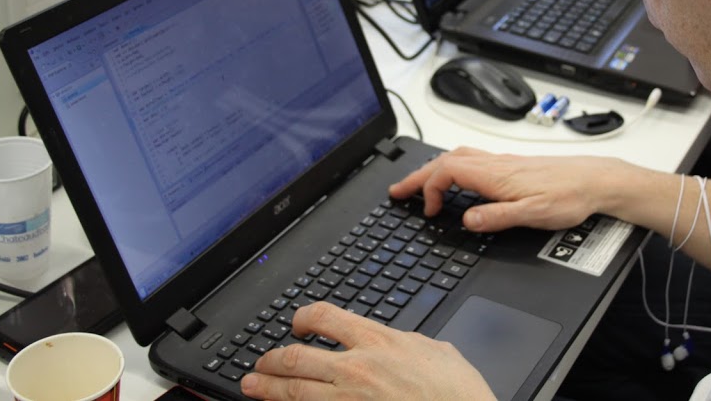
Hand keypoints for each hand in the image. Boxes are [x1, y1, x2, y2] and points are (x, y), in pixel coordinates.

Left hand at [241, 301, 494, 400]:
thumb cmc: (458, 395)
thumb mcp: (438, 352)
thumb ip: (409, 343)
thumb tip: (400, 342)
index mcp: (379, 341)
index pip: (325, 316)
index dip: (303, 317)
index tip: (298, 324)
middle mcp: (357, 369)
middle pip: (296, 357)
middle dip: (271, 359)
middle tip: (261, 362)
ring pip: (292, 391)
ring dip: (266, 388)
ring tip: (252, 385)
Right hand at [389, 147, 623, 232]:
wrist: (596, 181)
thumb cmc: (570, 196)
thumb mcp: (533, 214)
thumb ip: (497, 217)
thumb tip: (467, 221)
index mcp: (495, 175)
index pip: (447, 172)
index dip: (429, 190)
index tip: (428, 212)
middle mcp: (496, 164)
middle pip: (445, 161)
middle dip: (418, 175)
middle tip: (398, 191)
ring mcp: (503, 162)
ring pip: (458, 157)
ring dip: (434, 170)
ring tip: (419, 184)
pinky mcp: (512, 166)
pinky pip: (472, 160)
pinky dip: (452, 167)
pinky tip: (457, 180)